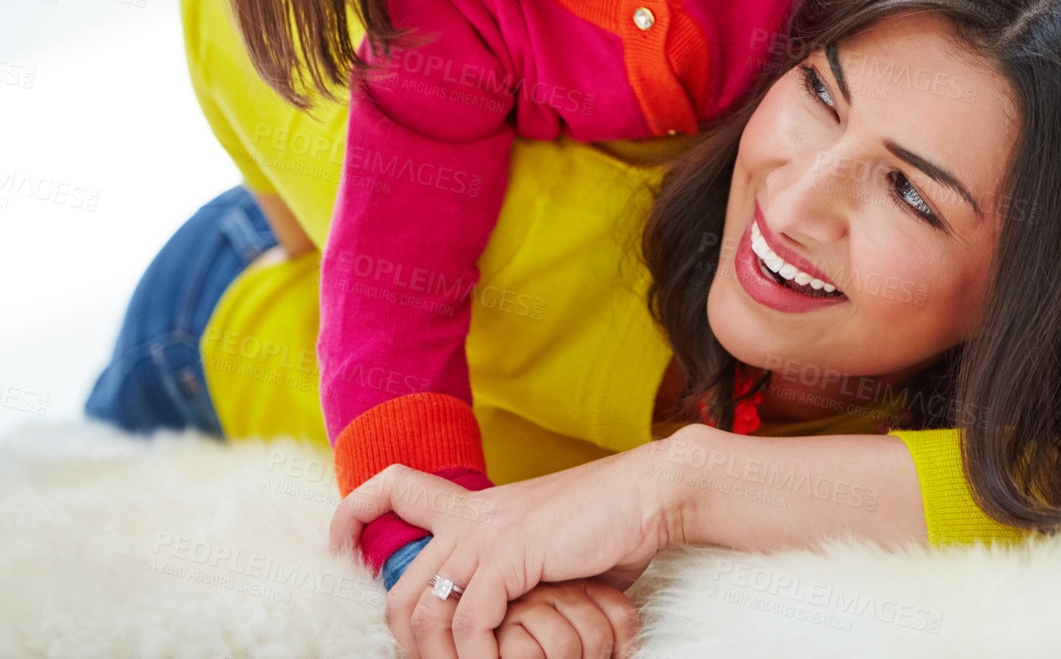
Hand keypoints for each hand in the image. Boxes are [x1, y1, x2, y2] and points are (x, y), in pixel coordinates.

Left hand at [328, 442, 681, 658]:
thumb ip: (517, 576)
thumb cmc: (613, 526)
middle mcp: (471, 516)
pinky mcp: (511, 553)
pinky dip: (478, 656)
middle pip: (398, 587)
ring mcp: (487, 533)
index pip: (393, 487)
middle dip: (405, 646)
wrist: (654, 494)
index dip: (353, 513)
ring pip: (423, 612)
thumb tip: (507, 619)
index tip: (337, 546)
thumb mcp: (548, 550)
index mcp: (476, 506)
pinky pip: (469, 620)